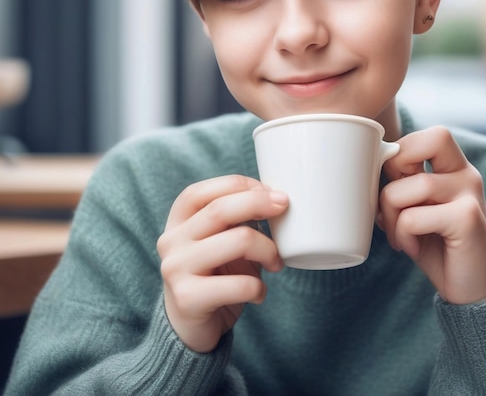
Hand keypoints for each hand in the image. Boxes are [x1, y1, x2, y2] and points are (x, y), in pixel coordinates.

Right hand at [157, 175, 287, 351]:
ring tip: (276, 262)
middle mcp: (171, 241)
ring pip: (238, 241)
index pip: (202, 191)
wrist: (188, 330)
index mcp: (178, 221)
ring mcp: (176, 269)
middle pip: (220, 209)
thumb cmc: (215, 276)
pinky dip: (260, 287)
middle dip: (259, 203)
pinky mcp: (188, 299)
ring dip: (269, 249)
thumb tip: (277, 198)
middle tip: (284, 207)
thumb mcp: (220, 241)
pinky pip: (240, 284)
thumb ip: (237, 219)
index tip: (269, 191)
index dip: (238, 185)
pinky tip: (259, 293)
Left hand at [378, 127, 485, 303]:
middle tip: (395, 201)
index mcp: (455, 168)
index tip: (393, 184)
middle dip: (398, 166)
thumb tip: (365, 171)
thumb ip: (400, 186)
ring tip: (399, 236)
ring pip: (409, 186)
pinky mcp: (468, 219)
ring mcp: (470, 195)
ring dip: (391, 215)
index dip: (401, 152)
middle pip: (433, 138)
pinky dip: (402, 234)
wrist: (474, 294)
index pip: (428, 136)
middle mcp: (467, 175)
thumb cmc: (438, 248)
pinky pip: (413, 217)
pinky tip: (412, 248)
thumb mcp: (414, 210)